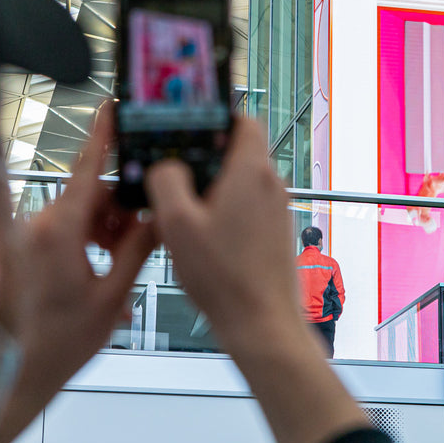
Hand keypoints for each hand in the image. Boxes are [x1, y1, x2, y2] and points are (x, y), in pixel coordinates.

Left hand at [0, 102, 155, 442]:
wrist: (13, 377)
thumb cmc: (58, 344)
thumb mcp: (111, 296)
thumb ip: (137, 250)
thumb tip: (158, 218)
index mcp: (60, 230)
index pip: (88, 167)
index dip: (104, 134)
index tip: (114, 104)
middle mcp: (38, 225)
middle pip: (90, 195)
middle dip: (118, 212)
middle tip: (140, 240)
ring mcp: (27, 237)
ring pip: (77, 216)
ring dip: (103, 233)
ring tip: (117, 272)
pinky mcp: (22, 250)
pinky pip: (62, 234)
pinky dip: (85, 246)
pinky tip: (100, 278)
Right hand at [146, 118, 367, 442]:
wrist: (262, 325)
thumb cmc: (223, 277)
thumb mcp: (176, 224)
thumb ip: (166, 181)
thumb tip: (166, 166)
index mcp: (251, 171)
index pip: (242, 120)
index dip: (214, 117)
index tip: (186, 125)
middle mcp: (271, 185)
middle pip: (237, 152)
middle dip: (203, 158)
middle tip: (171, 172)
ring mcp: (277, 211)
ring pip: (239, 183)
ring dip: (210, 189)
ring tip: (179, 212)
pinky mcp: (275, 235)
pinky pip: (246, 209)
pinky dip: (222, 213)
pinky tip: (198, 239)